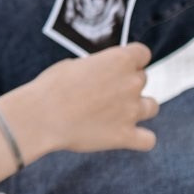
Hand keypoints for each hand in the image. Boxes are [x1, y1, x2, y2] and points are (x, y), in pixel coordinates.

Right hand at [27, 43, 158, 153]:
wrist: (41, 117)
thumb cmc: (51, 87)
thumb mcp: (74, 65)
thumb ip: (97, 68)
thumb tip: (101, 75)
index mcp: (120, 60)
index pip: (142, 53)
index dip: (132, 60)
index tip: (119, 67)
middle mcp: (131, 82)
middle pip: (143, 79)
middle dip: (127, 84)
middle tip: (104, 93)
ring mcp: (132, 110)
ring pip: (152, 106)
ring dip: (138, 108)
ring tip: (117, 113)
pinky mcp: (126, 136)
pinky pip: (148, 140)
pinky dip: (141, 139)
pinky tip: (127, 136)